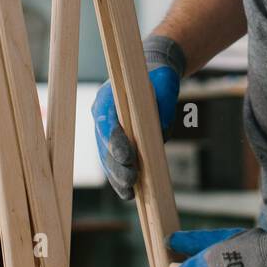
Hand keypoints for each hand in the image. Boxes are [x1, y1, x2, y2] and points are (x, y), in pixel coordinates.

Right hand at [91, 35, 184, 199]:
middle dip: (117, 165)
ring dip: (117, 177)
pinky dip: (120, 178)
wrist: (153, 74)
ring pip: (107, 158)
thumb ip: (163, 104)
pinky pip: (113, 162)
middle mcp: (101, 115)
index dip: (116, 142)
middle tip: (131, 180)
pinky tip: (130, 193)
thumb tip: (160, 131)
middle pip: (104, 145)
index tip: (128, 158)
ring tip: (129, 193)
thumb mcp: (165, 84)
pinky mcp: (114, 142)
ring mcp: (105, 130)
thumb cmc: (159, 78)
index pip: (107, 123)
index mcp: (107, 98)